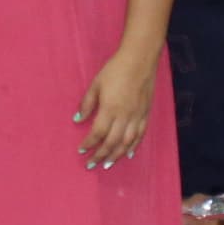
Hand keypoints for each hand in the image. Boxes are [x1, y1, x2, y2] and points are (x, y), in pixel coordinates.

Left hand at [74, 48, 157, 169]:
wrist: (140, 59)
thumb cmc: (115, 69)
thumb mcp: (96, 84)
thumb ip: (87, 103)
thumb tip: (77, 119)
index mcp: (110, 108)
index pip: (97, 133)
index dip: (89, 143)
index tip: (81, 150)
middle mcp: (125, 116)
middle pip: (112, 142)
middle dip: (100, 155)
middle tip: (91, 165)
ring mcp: (137, 116)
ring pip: (127, 143)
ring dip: (116, 156)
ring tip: (107, 164)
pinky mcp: (146, 114)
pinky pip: (140, 135)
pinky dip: (134, 147)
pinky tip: (128, 154)